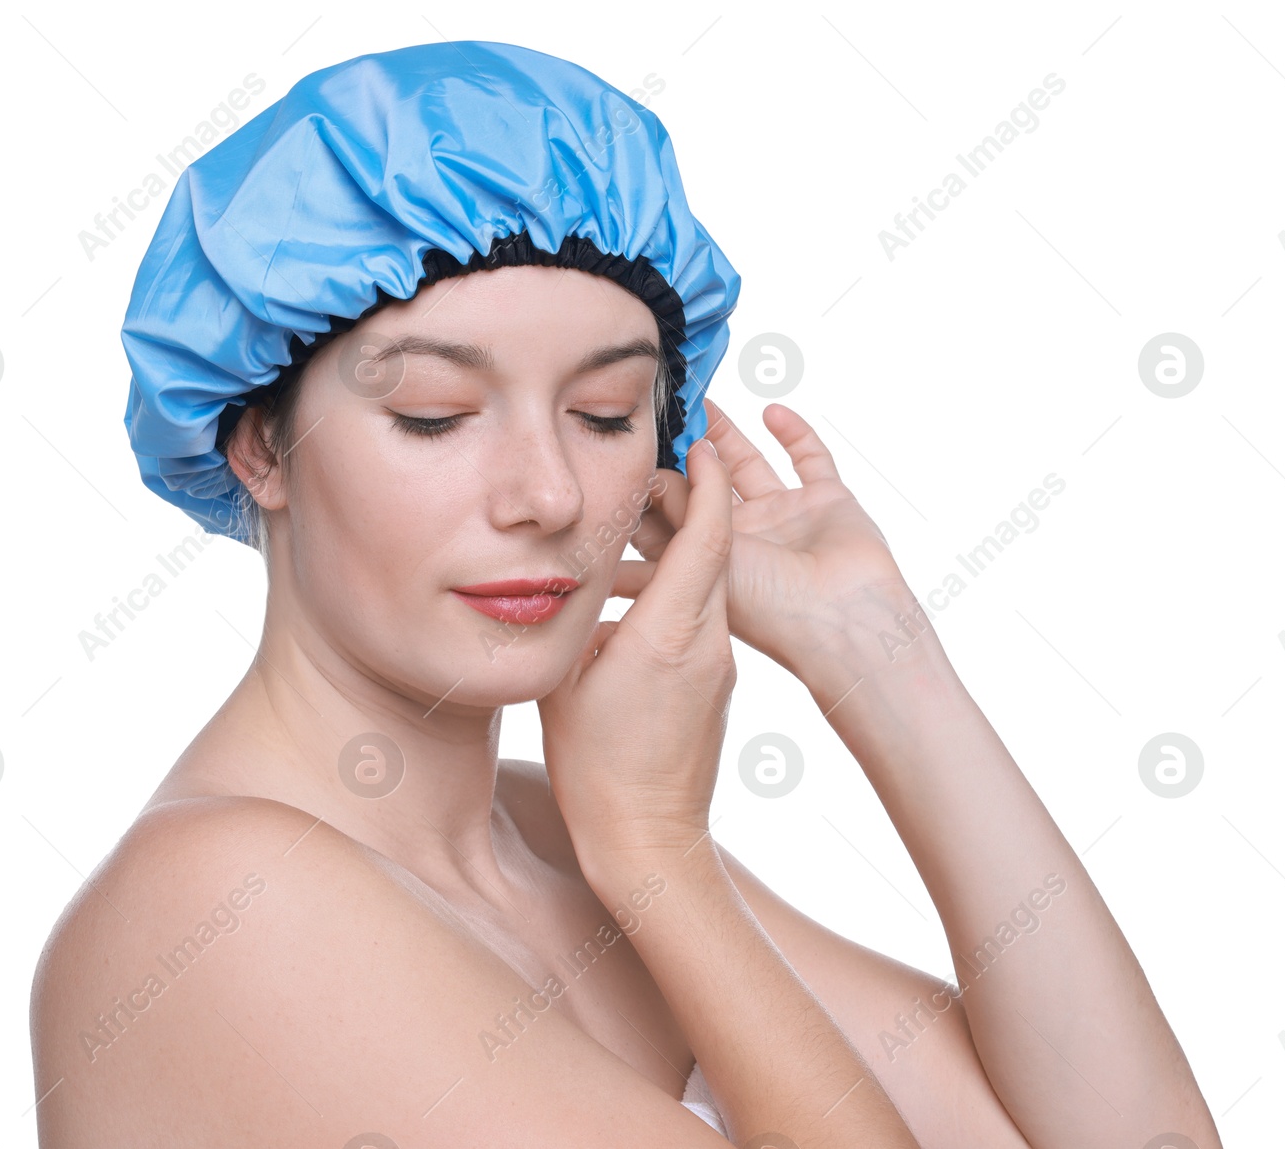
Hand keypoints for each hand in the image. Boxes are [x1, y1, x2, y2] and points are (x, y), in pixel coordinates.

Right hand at [536, 438, 736, 863]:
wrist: (649, 841)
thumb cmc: (597, 771)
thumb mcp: (566, 682)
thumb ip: (576, 621)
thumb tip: (574, 584)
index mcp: (669, 634)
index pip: (707, 538)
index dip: (707, 484)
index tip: (699, 443)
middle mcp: (707, 642)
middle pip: (712, 551)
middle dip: (689, 504)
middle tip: (653, 474)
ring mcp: (719, 664)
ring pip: (707, 584)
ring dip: (681, 548)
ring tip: (638, 527)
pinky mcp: (717, 684)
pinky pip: (701, 618)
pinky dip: (678, 590)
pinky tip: (639, 592)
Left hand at [619, 399, 912, 677]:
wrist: (845, 619)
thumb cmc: (770, 608)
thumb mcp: (705, 556)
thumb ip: (679, 510)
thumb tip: (651, 471)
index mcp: (712, 561)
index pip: (673, 517)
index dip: (653, 486)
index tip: (632, 449)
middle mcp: (746, 539)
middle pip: (707, 485)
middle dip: (686, 451)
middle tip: (666, 412)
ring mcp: (787, 519)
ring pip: (750, 466)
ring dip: (728, 435)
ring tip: (703, 402)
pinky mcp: (828, 502)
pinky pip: (811, 459)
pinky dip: (796, 434)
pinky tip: (773, 411)